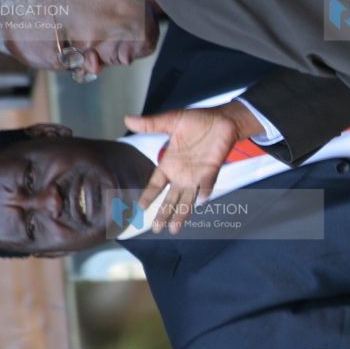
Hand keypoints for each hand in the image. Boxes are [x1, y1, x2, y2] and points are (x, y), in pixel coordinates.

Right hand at [124, 102, 262, 233]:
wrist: (222, 119)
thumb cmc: (197, 121)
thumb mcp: (171, 120)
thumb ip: (151, 124)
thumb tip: (127, 119)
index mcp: (169, 163)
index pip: (156, 184)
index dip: (149, 195)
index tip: (140, 207)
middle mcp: (182, 174)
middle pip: (170, 198)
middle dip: (163, 213)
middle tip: (156, 229)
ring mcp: (197, 174)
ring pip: (187, 198)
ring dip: (182, 213)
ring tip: (174, 230)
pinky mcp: (212, 170)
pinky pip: (208, 183)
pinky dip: (205, 191)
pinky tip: (201, 202)